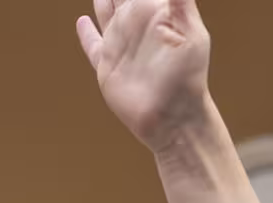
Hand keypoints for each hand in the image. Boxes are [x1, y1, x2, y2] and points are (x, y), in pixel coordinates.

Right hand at [76, 0, 214, 150]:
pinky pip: (93, 46)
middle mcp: (134, 22)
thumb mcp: (190, 31)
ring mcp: (120, 44)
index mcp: (152, 9)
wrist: (175, 121)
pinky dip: (86, 34)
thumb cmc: (188, 77)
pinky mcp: (107, 67)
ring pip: (105, 11)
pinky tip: (82, 22)